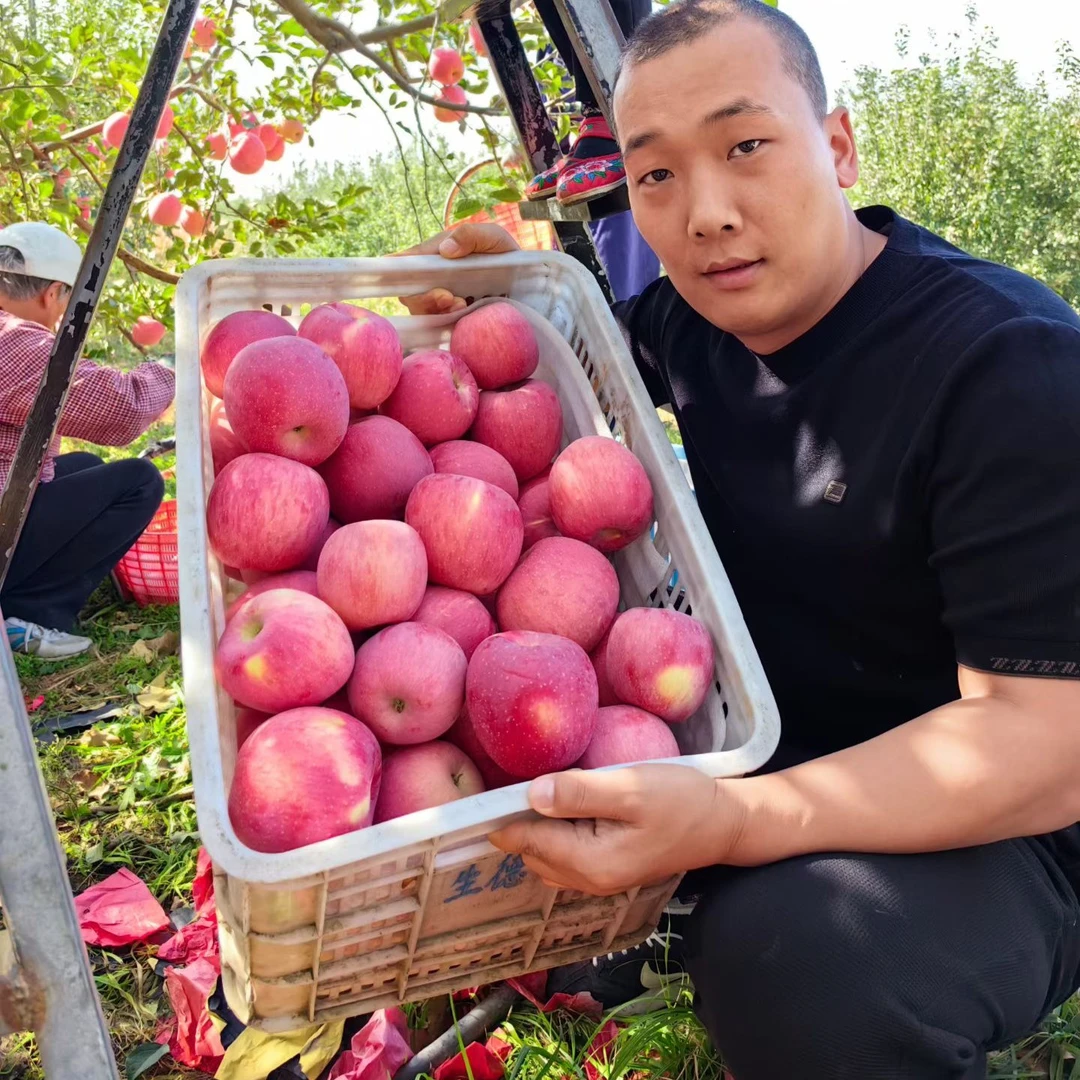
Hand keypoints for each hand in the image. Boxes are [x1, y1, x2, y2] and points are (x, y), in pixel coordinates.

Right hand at [394, 223, 519, 314]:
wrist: (524, 281)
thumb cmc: (504, 253)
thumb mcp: (492, 237)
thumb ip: (470, 236)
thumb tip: (445, 250)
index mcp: (435, 254)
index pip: (405, 261)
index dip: (395, 270)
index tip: (404, 279)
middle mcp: (433, 278)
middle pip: (409, 292)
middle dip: (423, 297)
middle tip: (448, 297)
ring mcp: (441, 300)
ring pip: (422, 310)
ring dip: (436, 310)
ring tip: (461, 305)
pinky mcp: (452, 318)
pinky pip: (438, 324)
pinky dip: (446, 321)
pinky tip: (464, 313)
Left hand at [488, 765, 744, 894]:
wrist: (725, 823)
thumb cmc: (681, 801)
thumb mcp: (631, 789)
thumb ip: (580, 793)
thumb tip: (531, 795)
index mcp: (589, 864)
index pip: (524, 841)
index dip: (503, 813)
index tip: (487, 784)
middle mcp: (587, 879)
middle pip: (529, 850)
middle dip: (519, 819)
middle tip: (518, 776)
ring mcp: (598, 877)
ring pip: (544, 854)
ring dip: (537, 825)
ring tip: (542, 786)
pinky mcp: (608, 866)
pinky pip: (563, 852)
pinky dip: (555, 831)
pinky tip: (566, 802)